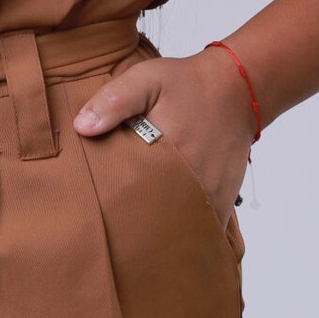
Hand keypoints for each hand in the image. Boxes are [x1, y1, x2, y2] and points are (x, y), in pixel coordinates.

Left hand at [72, 49, 255, 228]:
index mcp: (166, 154)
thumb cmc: (187, 84)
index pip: (131, 196)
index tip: (98, 213)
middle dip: (134, 228)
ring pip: (180, 228)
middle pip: (156, 220)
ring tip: (138, 237)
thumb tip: (82, 127)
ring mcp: (210, 193)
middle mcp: (191, 180)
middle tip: (114, 229)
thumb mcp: (146, 80)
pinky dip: (187, 232)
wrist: (236, 88)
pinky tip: (168, 232)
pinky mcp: (223, 198)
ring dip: (161, 234)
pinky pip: (204, 228)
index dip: (113, 208)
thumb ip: (114, 100)